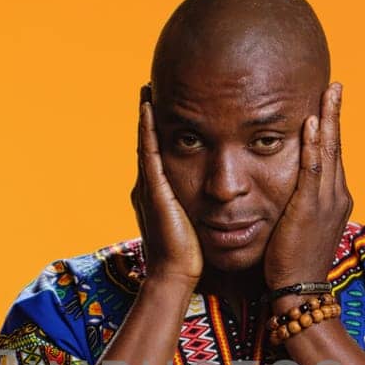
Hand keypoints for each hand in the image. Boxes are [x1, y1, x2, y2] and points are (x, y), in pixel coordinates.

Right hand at [131, 87, 202, 285]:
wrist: (175, 275)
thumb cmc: (190, 256)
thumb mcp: (195, 224)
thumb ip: (197, 208)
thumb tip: (219, 199)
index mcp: (158, 194)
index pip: (157, 155)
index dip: (158, 131)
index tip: (163, 107)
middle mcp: (148, 187)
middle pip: (148, 144)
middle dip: (149, 117)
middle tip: (150, 89)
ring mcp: (148, 187)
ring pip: (146, 143)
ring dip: (146, 116)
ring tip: (147, 90)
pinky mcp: (153, 190)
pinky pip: (149, 152)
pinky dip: (147, 129)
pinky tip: (149, 109)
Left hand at [264, 82, 353, 288]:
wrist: (300, 290)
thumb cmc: (294, 263)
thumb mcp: (301, 228)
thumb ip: (300, 206)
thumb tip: (290, 195)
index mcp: (335, 200)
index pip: (333, 156)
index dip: (331, 129)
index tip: (328, 104)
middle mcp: (337, 196)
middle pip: (337, 146)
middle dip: (335, 114)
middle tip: (335, 86)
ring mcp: (326, 201)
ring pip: (330, 151)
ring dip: (329, 119)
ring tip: (328, 92)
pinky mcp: (310, 207)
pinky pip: (313, 168)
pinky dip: (314, 144)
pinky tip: (311, 122)